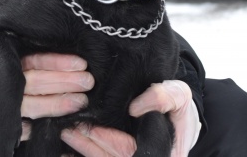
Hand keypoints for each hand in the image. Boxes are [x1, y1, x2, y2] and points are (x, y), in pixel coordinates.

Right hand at [0, 54, 93, 151]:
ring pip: (31, 107)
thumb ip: (23, 51)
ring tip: (80, 100)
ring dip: (58, 104)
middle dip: (64, 82)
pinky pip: (24, 129)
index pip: (31, 60)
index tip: (80, 63)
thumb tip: (62, 45)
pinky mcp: (0, 129)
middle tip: (87, 82)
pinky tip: (63, 124)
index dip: (57, 62)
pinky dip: (44, 126)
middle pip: (34, 83)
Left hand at [60, 80, 200, 156]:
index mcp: (164, 154)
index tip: (92, 129)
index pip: (131, 150)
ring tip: (68, 134)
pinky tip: (70, 150)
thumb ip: (164, 97)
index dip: (110, 141)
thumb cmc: (178, 107)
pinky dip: (88, 154)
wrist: (178, 116)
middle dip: (91, 145)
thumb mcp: (179, 95)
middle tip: (70, 130)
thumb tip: (135, 107)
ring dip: (85, 149)